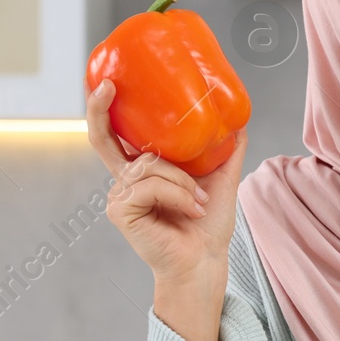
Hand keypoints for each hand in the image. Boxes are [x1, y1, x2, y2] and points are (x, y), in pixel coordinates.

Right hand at [87, 80, 247, 340]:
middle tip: (109, 87)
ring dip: (181, 180)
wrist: (206, 259)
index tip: (107, 80)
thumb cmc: (208, 225)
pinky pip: (150, 185)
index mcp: (142, 169)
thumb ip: (225, 148)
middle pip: (102, 137)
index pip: (114, 133)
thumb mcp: (220, 177)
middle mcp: (125, 179)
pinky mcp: (120, 210)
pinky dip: (177, 194)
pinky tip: (190, 208)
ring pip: (147, 164)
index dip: (104, 107)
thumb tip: (239, 116)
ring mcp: (119, 195)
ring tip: (197, 199)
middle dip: (100, 109)